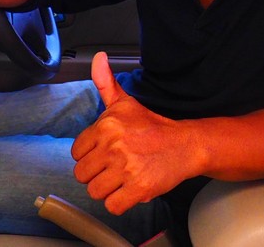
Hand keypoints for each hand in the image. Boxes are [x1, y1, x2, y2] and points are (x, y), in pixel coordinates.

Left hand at [72, 52, 195, 214]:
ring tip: (124, 177)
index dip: (91, 155)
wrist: (186, 145)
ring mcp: (126, 168)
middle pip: (82, 174)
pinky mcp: (139, 188)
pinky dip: (121, 202)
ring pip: (95, 192)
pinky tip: (132, 189)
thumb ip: (105, 82)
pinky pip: (112, 206)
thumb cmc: (153, 126)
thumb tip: (98, 57)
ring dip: (109, 189)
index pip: (76, 153)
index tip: (106, 152)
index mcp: (107, 124)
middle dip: (98, 173)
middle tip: (116, 166)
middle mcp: (114, 145)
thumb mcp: (126, 102)